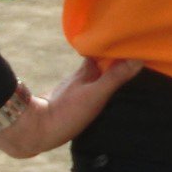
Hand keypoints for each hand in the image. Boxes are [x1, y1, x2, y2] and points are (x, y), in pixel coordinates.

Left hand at [0, 58, 142, 159]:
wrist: (33, 131)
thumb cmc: (65, 112)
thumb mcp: (94, 95)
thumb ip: (115, 77)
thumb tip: (138, 59)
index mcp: (85, 71)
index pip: (101, 50)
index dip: (113, 45)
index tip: (129, 41)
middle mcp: (78, 78)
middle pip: (98, 62)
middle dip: (112, 58)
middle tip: (131, 56)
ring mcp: (72, 90)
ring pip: (92, 76)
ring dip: (105, 73)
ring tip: (122, 74)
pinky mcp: (68, 104)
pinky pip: (87, 90)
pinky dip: (97, 87)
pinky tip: (101, 94)